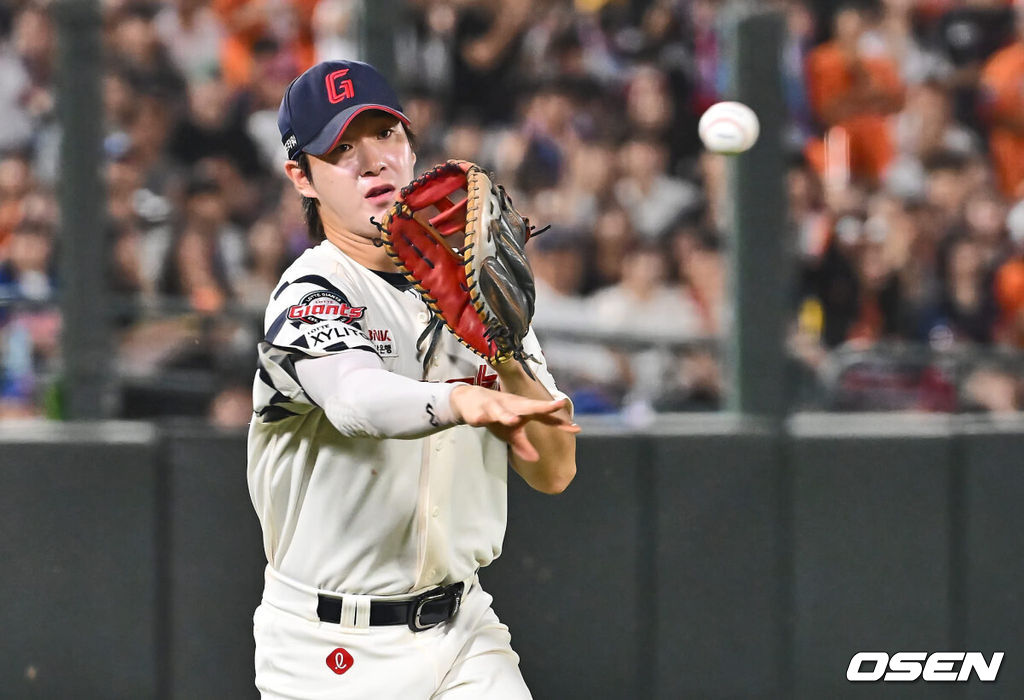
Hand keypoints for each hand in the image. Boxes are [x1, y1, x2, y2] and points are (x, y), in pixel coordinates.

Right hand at [449, 385, 579, 461]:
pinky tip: (481, 420)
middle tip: (556, 406)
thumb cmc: (497, 415)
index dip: (559, 422)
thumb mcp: (510, 432)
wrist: (469, 399)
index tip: (576, 427)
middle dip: (542, 407)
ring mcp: (494, 407)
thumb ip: (524, 444)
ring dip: (507, 416)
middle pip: (528, 406)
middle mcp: (512, 406)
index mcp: (522, 410)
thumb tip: (536, 459)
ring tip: (514, 420)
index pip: (544, 416)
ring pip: (501, 411)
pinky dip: (480, 417)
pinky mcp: (478, 412)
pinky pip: (479, 416)